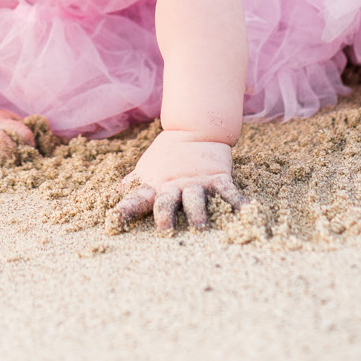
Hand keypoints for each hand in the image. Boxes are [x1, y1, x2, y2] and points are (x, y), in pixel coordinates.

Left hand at [111, 132, 244, 233]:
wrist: (195, 129)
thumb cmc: (166, 156)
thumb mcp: (146, 169)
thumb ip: (133, 185)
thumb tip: (114, 195)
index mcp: (155, 185)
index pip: (136, 199)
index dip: (125, 210)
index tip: (114, 221)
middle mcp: (174, 186)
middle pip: (167, 202)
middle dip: (165, 216)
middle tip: (165, 231)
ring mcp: (197, 182)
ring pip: (196, 199)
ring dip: (197, 213)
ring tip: (199, 227)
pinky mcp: (218, 178)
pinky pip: (229, 192)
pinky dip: (238, 203)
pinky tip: (246, 212)